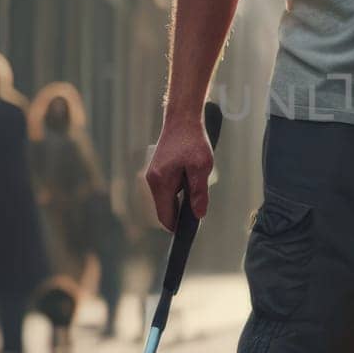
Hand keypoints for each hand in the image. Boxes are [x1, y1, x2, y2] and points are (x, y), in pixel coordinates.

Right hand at [145, 114, 213, 230]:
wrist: (182, 118)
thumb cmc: (192, 141)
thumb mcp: (201, 167)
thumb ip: (199, 193)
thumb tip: (198, 215)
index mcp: (160, 182)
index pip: (164, 215)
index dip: (176, 227)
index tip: (188, 234)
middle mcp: (152, 180)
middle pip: (164, 209)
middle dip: (179, 216)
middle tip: (197, 219)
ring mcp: (154, 175)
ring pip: (166, 199)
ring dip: (180, 203)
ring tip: (196, 201)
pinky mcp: (158, 170)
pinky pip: (167, 189)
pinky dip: (177, 194)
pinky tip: (191, 188)